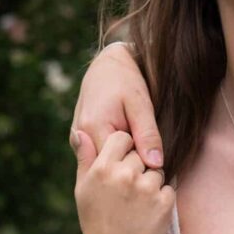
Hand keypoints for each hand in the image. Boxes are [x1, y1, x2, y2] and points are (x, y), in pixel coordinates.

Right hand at [70, 43, 163, 169]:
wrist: (107, 65)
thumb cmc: (127, 80)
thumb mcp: (141, 104)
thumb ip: (148, 134)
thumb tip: (156, 165)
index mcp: (93, 128)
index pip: (118, 166)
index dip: (138, 167)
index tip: (154, 160)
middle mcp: (80, 137)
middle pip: (109, 168)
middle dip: (130, 166)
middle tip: (148, 153)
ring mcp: (77, 139)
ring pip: (105, 164)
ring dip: (122, 161)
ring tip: (137, 146)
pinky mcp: (80, 140)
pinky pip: (100, 157)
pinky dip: (115, 156)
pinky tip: (126, 146)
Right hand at [74, 129, 175, 233]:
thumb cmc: (95, 220)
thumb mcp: (83, 189)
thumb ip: (85, 158)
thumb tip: (80, 132)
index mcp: (103, 168)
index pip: (122, 137)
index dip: (124, 148)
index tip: (121, 162)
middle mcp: (125, 175)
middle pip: (140, 155)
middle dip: (137, 168)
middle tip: (126, 191)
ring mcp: (147, 188)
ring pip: (157, 171)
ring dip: (150, 183)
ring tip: (136, 204)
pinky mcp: (165, 202)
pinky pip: (168, 188)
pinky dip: (161, 199)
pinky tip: (147, 213)